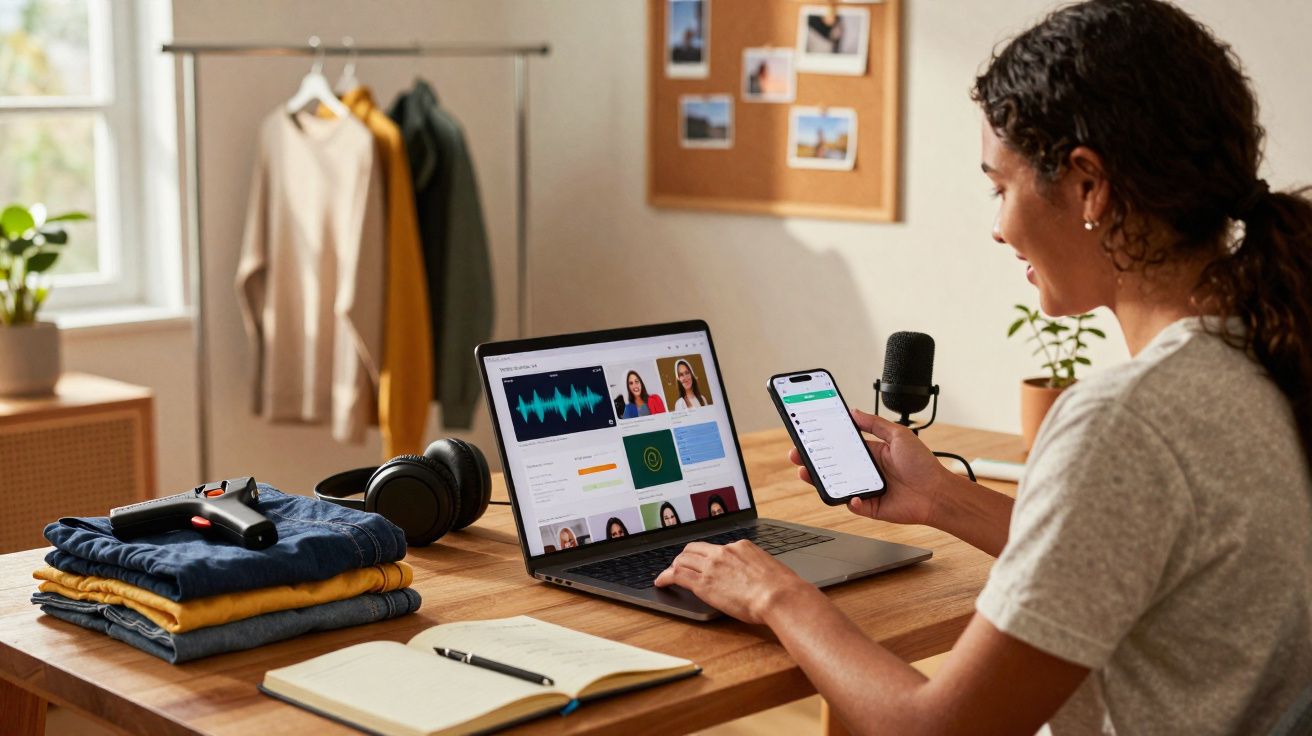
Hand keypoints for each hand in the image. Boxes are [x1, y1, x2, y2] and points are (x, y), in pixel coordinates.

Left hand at [654, 540, 808, 623]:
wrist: (779, 596)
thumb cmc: (782, 588)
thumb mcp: (770, 569)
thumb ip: (757, 568)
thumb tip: (757, 576)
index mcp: (741, 546)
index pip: (716, 547)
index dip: (705, 555)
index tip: (702, 560)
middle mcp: (724, 552)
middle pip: (694, 549)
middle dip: (685, 557)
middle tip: (679, 565)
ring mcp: (711, 566)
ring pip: (683, 560)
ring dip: (674, 566)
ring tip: (669, 575)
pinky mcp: (703, 583)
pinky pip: (677, 575)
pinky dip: (665, 576)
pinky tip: (661, 582)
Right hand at [788, 409, 951, 526]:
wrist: (938, 493)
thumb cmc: (923, 464)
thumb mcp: (899, 435)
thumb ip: (875, 424)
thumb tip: (854, 412)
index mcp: (871, 453)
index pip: (841, 445)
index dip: (824, 441)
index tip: (807, 435)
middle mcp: (866, 470)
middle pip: (833, 465)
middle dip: (812, 460)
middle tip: (797, 454)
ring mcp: (866, 489)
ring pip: (836, 484)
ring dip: (819, 479)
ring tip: (807, 472)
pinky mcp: (870, 507)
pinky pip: (853, 504)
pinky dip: (850, 500)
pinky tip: (852, 496)